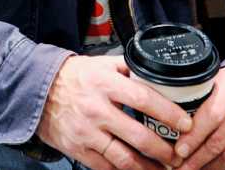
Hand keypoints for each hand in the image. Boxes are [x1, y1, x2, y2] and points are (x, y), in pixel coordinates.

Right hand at [36, 52, 184, 169]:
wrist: (37, 91)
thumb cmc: (74, 77)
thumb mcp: (101, 64)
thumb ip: (128, 68)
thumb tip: (159, 72)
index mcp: (105, 84)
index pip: (144, 99)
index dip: (169, 114)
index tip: (186, 124)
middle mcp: (96, 109)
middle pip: (139, 136)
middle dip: (165, 150)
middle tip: (180, 154)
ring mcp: (87, 133)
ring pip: (125, 158)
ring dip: (149, 167)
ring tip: (165, 168)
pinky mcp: (79, 150)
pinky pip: (107, 167)